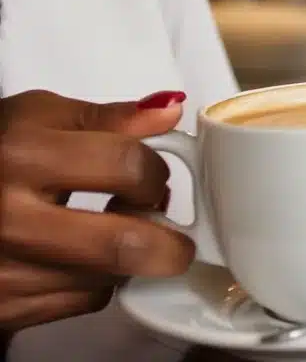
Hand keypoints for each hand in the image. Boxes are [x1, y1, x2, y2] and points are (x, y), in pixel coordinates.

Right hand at [0, 90, 194, 330]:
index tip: (154, 177)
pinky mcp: (6, 307)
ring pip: (109, 278)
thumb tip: (170, 113)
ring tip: (113, 232)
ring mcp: (5, 269)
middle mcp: (10, 218)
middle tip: (174, 236)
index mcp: (21, 157)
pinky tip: (82, 257)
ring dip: (128, 260)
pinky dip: (97, 282)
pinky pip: (83, 301)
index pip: (127, 166)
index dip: (154, 171)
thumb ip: (110, 118)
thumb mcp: (38, 119)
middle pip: (124, 244)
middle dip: (169, 244)